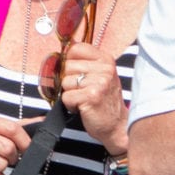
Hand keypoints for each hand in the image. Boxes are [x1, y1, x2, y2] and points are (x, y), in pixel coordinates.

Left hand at [56, 42, 129, 156]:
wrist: (117, 125)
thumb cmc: (103, 100)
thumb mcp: (100, 76)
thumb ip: (83, 63)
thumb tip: (58, 56)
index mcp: (106, 59)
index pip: (75, 48)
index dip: (69, 62)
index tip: (76, 73)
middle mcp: (105, 68)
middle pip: (66, 66)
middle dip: (69, 81)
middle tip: (82, 91)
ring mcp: (99, 82)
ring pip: (64, 82)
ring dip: (70, 94)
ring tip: (84, 99)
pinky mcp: (91, 96)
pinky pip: (66, 96)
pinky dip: (70, 105)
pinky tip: (82, 107)